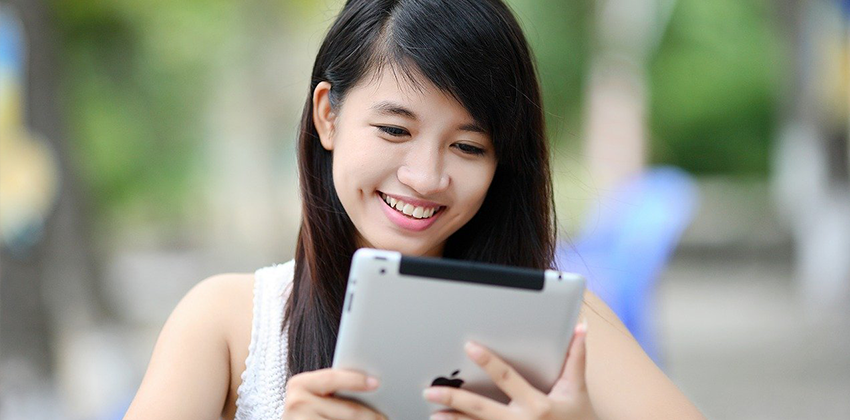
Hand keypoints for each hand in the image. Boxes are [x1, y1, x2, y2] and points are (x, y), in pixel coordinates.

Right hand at [282, 368, 385, 419]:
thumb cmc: (310, 409)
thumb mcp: (316, 393)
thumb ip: (335, 387)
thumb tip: (372, 384)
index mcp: (299, 384)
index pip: (332, 378)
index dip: (355, 380)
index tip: (376, 383)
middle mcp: (296, 403)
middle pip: (347, 410)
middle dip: (370, 415)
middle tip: (385, 416)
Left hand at [422, 320, 596, 419]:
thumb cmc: (580, 418)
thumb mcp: (578, 389)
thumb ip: (576, 357)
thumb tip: (580, 326)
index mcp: (538, 404)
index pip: (507, 378)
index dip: (488, 361)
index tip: (469, 346)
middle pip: (482, 409)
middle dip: (454, 399)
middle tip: (429, 391)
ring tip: (433, 413)